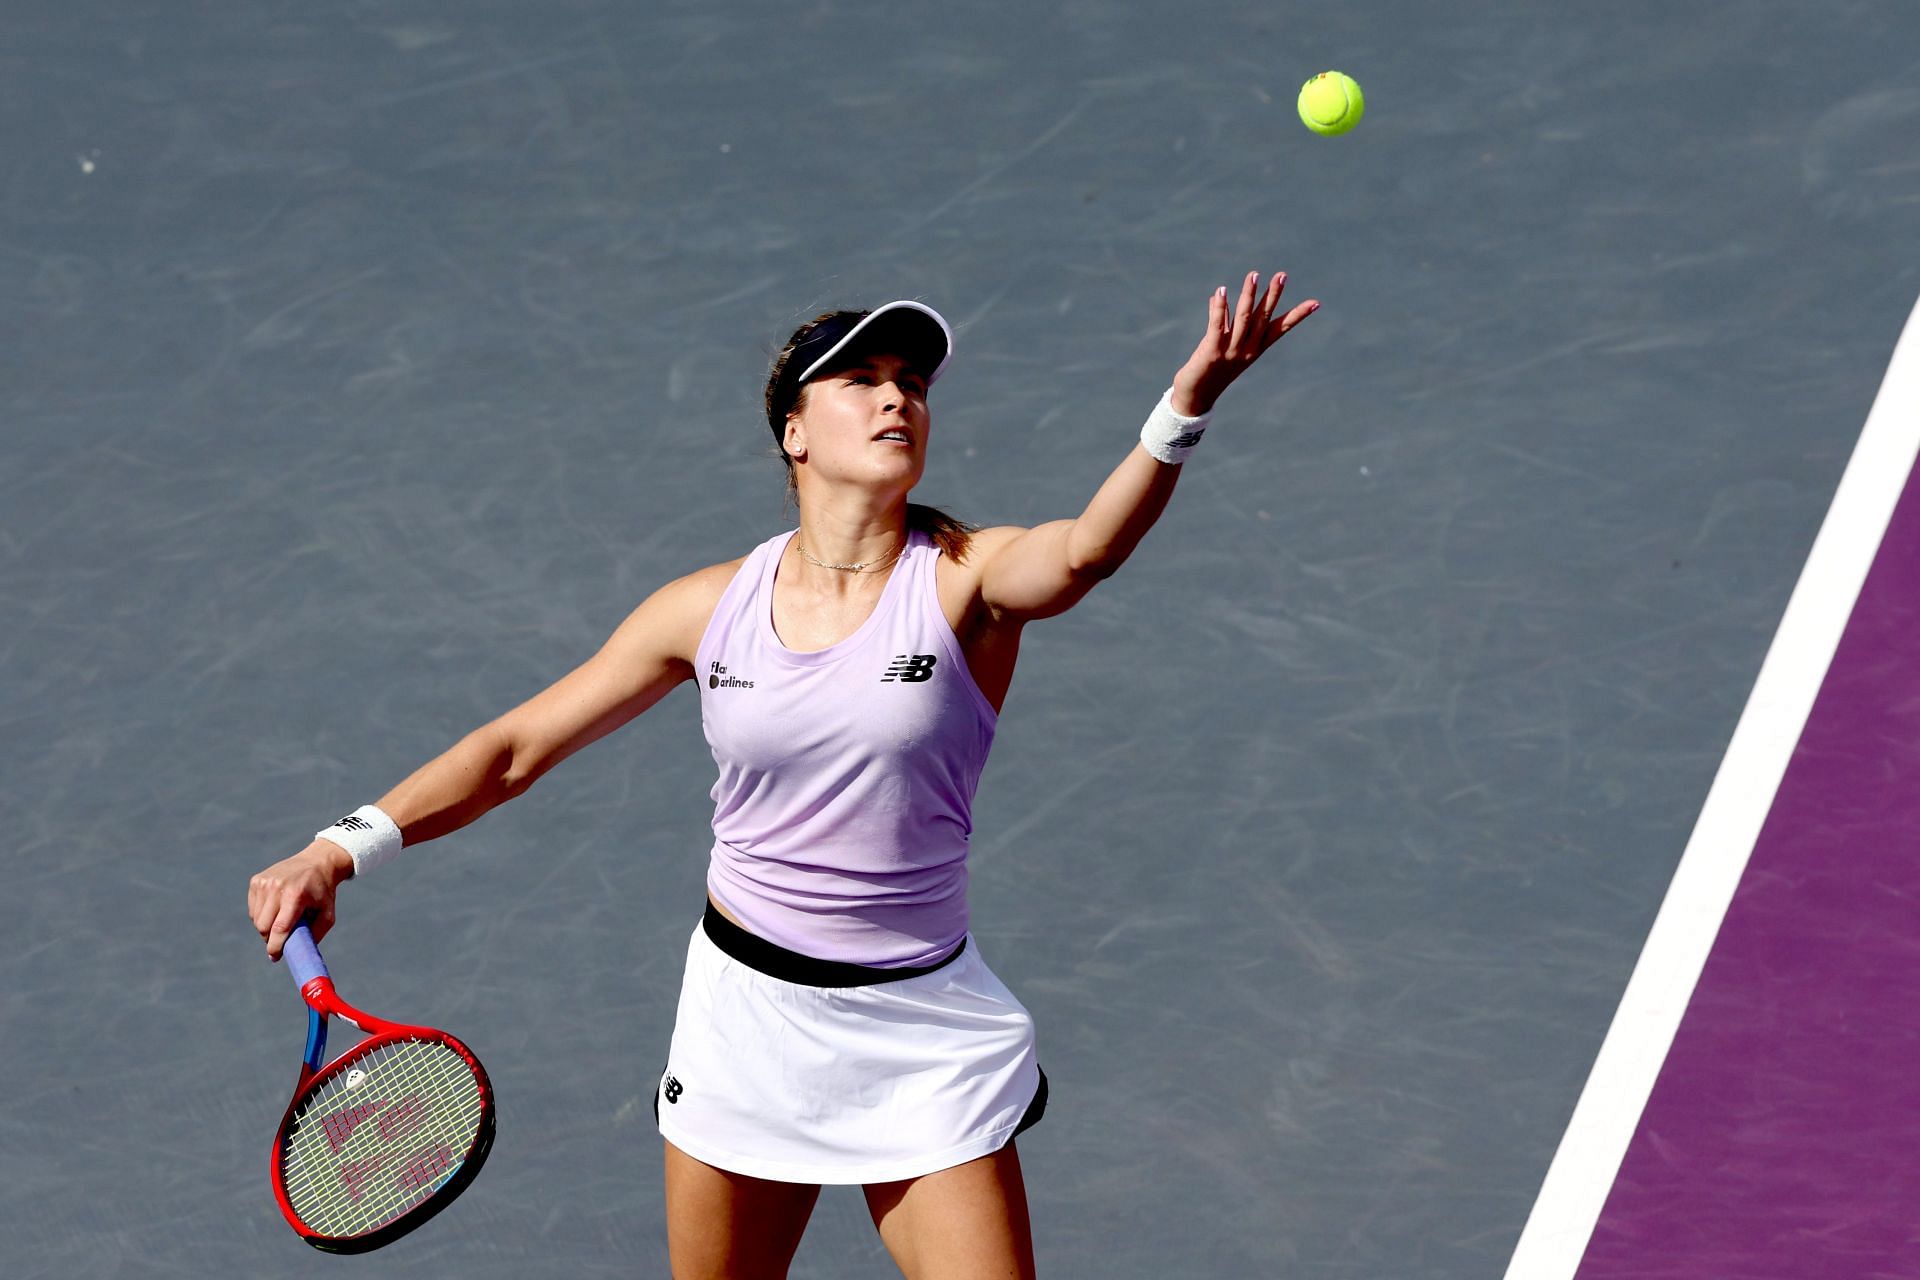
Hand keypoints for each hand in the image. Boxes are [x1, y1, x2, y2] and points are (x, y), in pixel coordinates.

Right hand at [248, 840, 354, 960]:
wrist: (316, 862)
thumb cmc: (323, 892)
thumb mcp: (328, 913)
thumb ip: (315, 934)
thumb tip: (297, 954)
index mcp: (295, 895)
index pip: (279, 928)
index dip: (275, 947)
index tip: (275, 957)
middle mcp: (276, 887)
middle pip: (263, 927)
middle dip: (270, 938)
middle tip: (281, 939)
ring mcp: (264, 882)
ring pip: (256, 920)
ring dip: (266, 927)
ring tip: (282, 919)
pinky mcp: (256, 880)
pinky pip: (253, 909)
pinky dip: (261, 915)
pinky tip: (276, 908)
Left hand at [1170, 271, 1318, 416]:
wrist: (1196, 397)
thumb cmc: (1210, 369)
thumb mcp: (1222, 344)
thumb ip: (1223, 320)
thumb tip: (1221, 296)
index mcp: (1255, 348)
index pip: (1280, 328)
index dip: (1297, 315)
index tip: (1315, 303)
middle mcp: (1247, 350)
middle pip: (1263, 317)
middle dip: (1273, 295)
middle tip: (1282, 275)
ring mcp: (1231, 352)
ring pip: (1243, 318)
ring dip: (1248, 295)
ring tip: (1254, 275)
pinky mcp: (1212, 352)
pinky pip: (1217, 326)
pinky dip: (1219, 308)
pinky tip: (1221, 291)